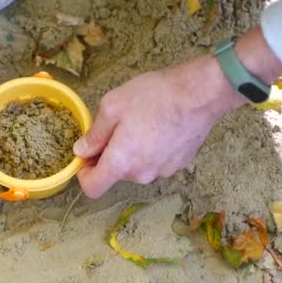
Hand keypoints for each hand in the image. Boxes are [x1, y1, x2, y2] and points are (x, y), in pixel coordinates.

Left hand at [74, 55, 243, 198]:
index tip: (87, 156)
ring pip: (136, 167)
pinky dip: (150, 150)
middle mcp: (141, 174)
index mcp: (121, 163)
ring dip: (131, 152)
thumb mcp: (112, 107)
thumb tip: (81, 151)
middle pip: (116, 174)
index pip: (93, 188)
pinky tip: (158, 126)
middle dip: (109, 155)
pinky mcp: (178, 164)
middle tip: (115, 127)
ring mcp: (162, 171)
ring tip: (140, 123)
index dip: (84, 174)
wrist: (200, 94)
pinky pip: (155, 161)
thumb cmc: (153, 97)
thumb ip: (94, 134)